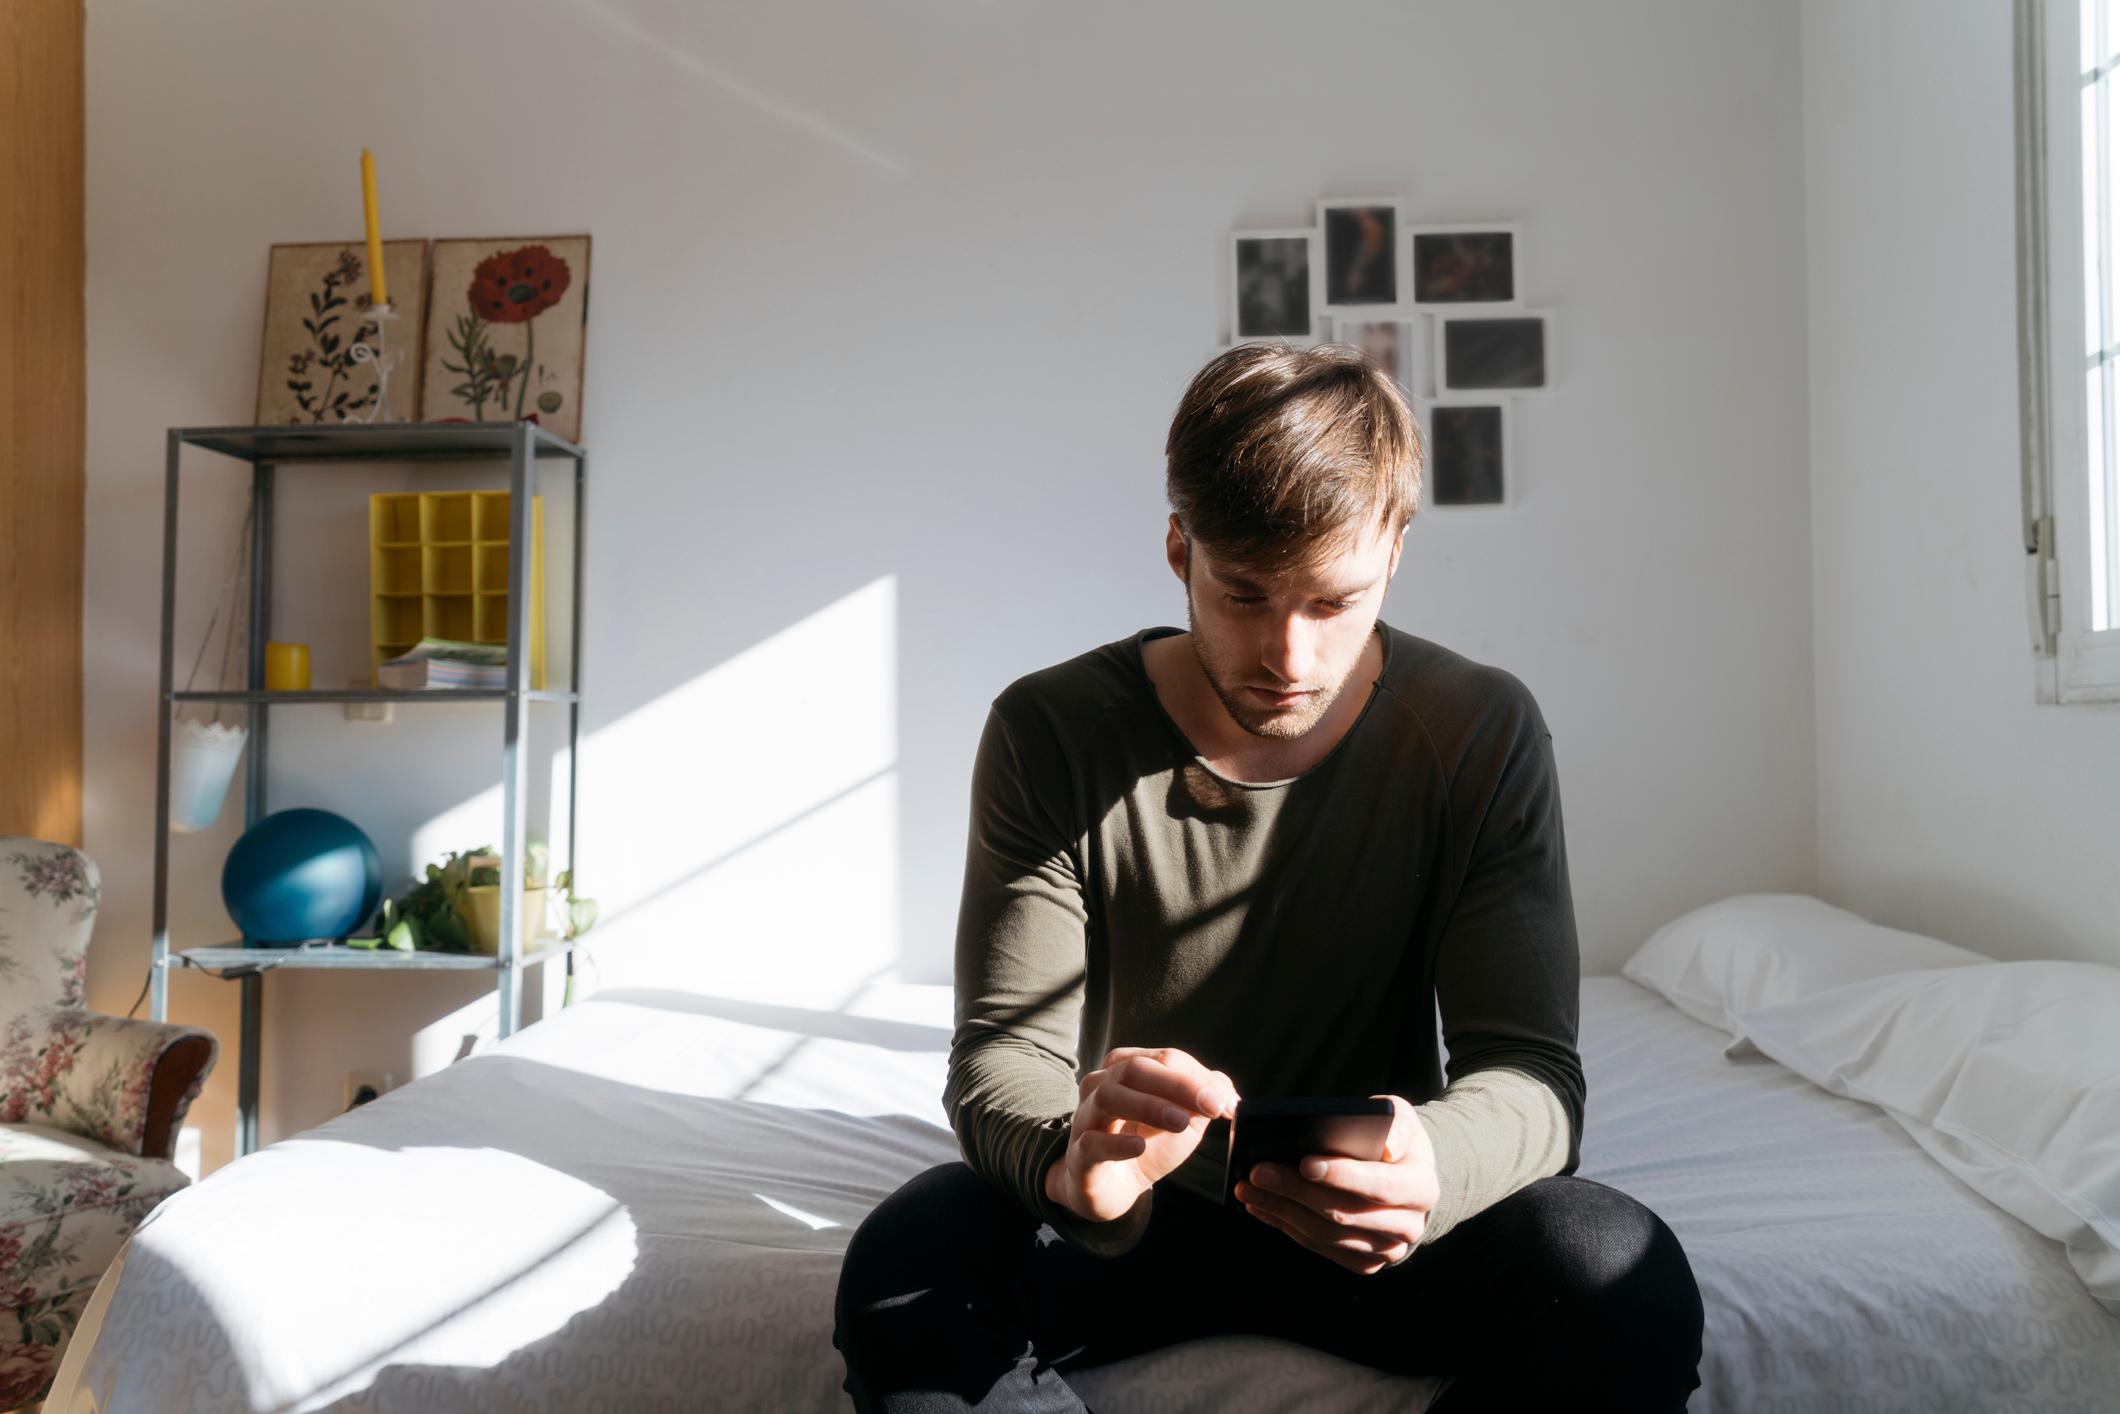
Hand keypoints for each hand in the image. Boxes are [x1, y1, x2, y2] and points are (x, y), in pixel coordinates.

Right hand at [1046, 1046, 1238, 1223]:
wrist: (1111, 1188)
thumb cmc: (1145, 1145)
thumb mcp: (1180, 1122)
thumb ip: (1202, 1102)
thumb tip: (1226, 1092)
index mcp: (1126, 1069)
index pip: (1163, 1059)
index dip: (1197, 1079)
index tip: (1226, 1104)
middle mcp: (1101, 1086)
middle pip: (1136, 1069)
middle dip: (1178, 1085)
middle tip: (1212, 1106)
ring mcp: (1086, 1118)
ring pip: (1110, 1097)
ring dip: (1149, 1106)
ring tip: (1180, 1121)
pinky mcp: (1079, 1155)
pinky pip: (1092, 1143)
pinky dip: (1117, 1143)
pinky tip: (1139, 1146)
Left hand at [1232, 1094, 1436, 1274]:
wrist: (1403, 1177)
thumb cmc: (1393, 1138)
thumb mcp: (1401, 1117)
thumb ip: (1397, 1125)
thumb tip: (1386, 1147)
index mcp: (1422, 1188)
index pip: (1382, 1186)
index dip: (1343, 1176)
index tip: (1305, 1162)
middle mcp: (1409, 1226)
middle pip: (1344, 1214)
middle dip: (1296, 1191)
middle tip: (1258, 1171)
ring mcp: (1386, 1250)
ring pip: (1326, 1235)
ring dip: (1281, 1211)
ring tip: (1249, 1187)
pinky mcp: (1363, 1263)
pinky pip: (1319, 1248)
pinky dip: (1286, 1226)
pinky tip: (1261, 1205)